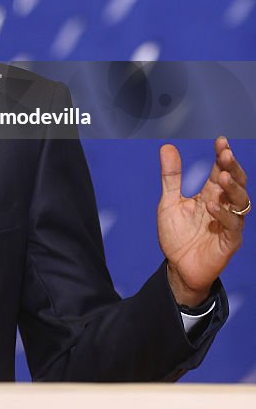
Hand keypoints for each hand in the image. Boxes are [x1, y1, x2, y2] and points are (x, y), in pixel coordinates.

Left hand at [158, 137, 248, 305]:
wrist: (178, 267)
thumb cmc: (177, 235)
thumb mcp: (169, 201)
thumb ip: (171, 177)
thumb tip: (168, 146)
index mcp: (211, 194)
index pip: (221, 170)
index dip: (223, 156)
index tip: (221, 141)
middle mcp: (223, 206)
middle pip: (236, 183)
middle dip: (233, 168)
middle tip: (226, 154)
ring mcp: (228, 224)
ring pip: (241, 203)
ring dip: (233, 188)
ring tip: (221, 176)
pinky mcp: (229, 242)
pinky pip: (233, 226)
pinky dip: (223, 214)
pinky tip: (211, 205)